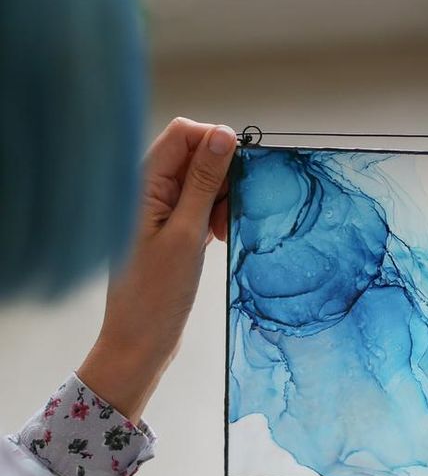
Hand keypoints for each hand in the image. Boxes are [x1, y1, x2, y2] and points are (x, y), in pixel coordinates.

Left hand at [78, 117, 236, 421]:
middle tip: (226, 213)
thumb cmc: (156, 295)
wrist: (140, 341)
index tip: (239, 171)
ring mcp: (159, 209)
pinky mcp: (170, 228)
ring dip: (220, 199)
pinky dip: (214, 216)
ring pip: (201, 182)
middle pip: (194, 155)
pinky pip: (199, 205)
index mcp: (142, 184)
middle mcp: (148, 190)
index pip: (182, 133)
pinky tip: (217, 237)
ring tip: (220, 232)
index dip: (214, 142)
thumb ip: (204, 182)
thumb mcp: (187, 234)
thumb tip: (223, 135)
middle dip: (221, 176)